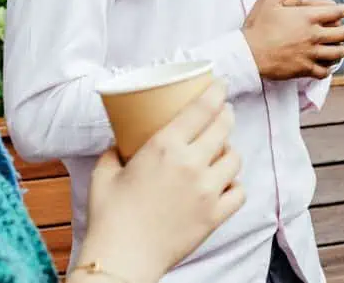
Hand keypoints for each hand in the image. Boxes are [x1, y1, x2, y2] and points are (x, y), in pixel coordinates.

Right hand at [75, 83, 245, 282]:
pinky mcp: (215, 215)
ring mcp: (207, 191)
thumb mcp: (104, 173)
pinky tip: (224, 184)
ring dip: (229, 151)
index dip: (216, 92)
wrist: (122, 258)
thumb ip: (114, 152)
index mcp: (164, 147)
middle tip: (222, 113)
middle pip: (223, 128)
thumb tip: (119, 143)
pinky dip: (235, 185)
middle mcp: (191, 164)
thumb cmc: (110, 217)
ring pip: (235, 158)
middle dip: (226, 115)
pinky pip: (239, 192)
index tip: (221, 85)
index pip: (202, 109)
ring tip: (220, 152)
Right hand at [245, 0, 343, 79]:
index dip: (343, 10)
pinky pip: (324, 71)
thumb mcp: (269, 0)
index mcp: (308, 17)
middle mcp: (314, 35)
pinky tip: (326, 65)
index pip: (337, 12)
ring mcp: (311, 53)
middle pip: (343, 33)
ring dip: (341, 49)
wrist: (247, 54)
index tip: (343, 11)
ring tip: (339, 47)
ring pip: (338, 53)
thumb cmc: (257, 25)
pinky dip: (328, 68)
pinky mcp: (305, 69)